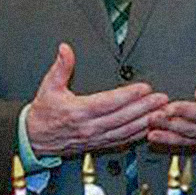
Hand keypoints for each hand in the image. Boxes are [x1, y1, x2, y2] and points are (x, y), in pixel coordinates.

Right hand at [25, 43, 168, 155]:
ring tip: (161, 112)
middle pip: (123, 117)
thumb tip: (65, 49)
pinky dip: (136, 135)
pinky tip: (148, 127)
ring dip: (145, 122)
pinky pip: (121, 141)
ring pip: (125, 131)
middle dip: (145, 108)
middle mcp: (89, 127)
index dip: (129, 95)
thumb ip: (60, 67)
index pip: (109, 102)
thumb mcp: (48, 86)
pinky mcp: (97, 145)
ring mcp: (94, 138)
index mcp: (78, 112)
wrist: (34, 138)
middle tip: (162, 99)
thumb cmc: (43, 113)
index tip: (144, 88)